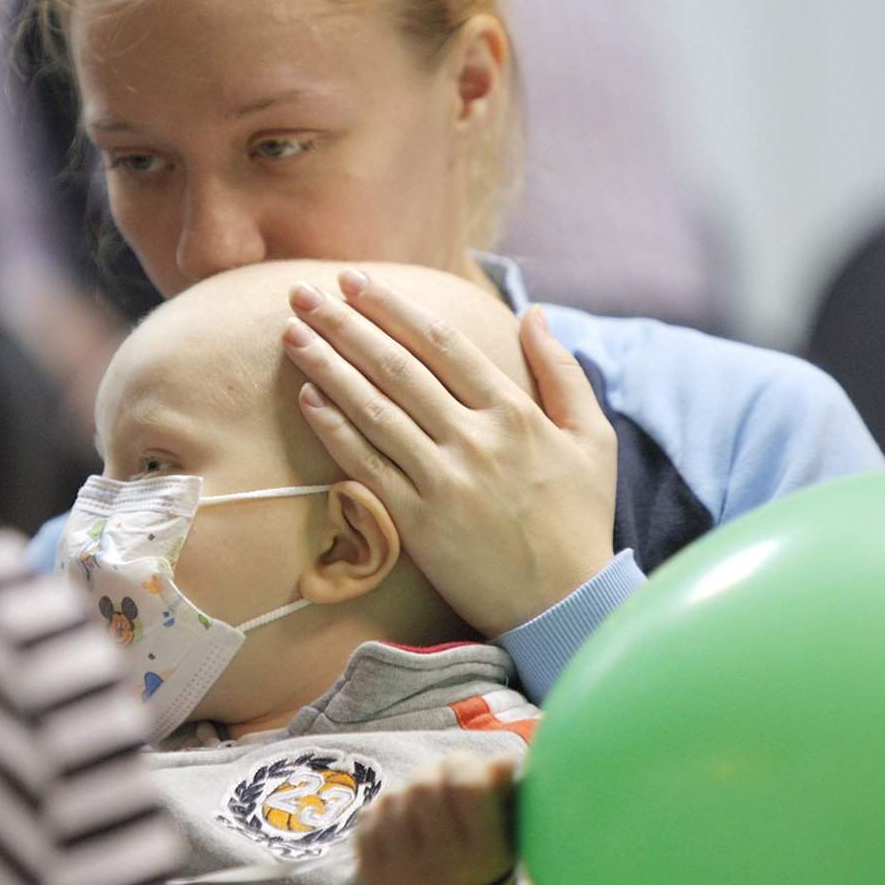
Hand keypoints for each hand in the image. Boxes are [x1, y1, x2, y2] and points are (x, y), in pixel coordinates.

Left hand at [283, 269, 615, 636]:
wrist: (564, 603)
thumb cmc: (579, 518)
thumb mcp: (593, 438)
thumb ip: (562, 371)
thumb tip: (534, 313)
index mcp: (514, 413)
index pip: (441, 344)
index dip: (392, 309)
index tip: (355, 282)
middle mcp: (474, 440)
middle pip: (396, 367)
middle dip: (344, 324)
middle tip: (303, 293)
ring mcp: (442, 480)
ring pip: (373, 410)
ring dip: (327, 366)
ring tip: (291, 333)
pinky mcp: (417, 521)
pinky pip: (366, 465)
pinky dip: (334, 428)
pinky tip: (306, 397)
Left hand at [355, 752, 519, 884]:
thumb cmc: (480, 858)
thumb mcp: (505, 829)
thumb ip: (504, 792)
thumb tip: (503, 760)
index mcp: (483, 853)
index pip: (465, 784)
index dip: (463, 763)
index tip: (466, 769)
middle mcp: (441, 866)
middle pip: (422, 784)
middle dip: (432, 774)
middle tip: (441, 784)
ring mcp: (401, 872)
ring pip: (393, 796)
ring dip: (407, 793)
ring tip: (421, 810)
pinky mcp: (371, 874)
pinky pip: (368, 815)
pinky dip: (383, 811)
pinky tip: (400, 827)